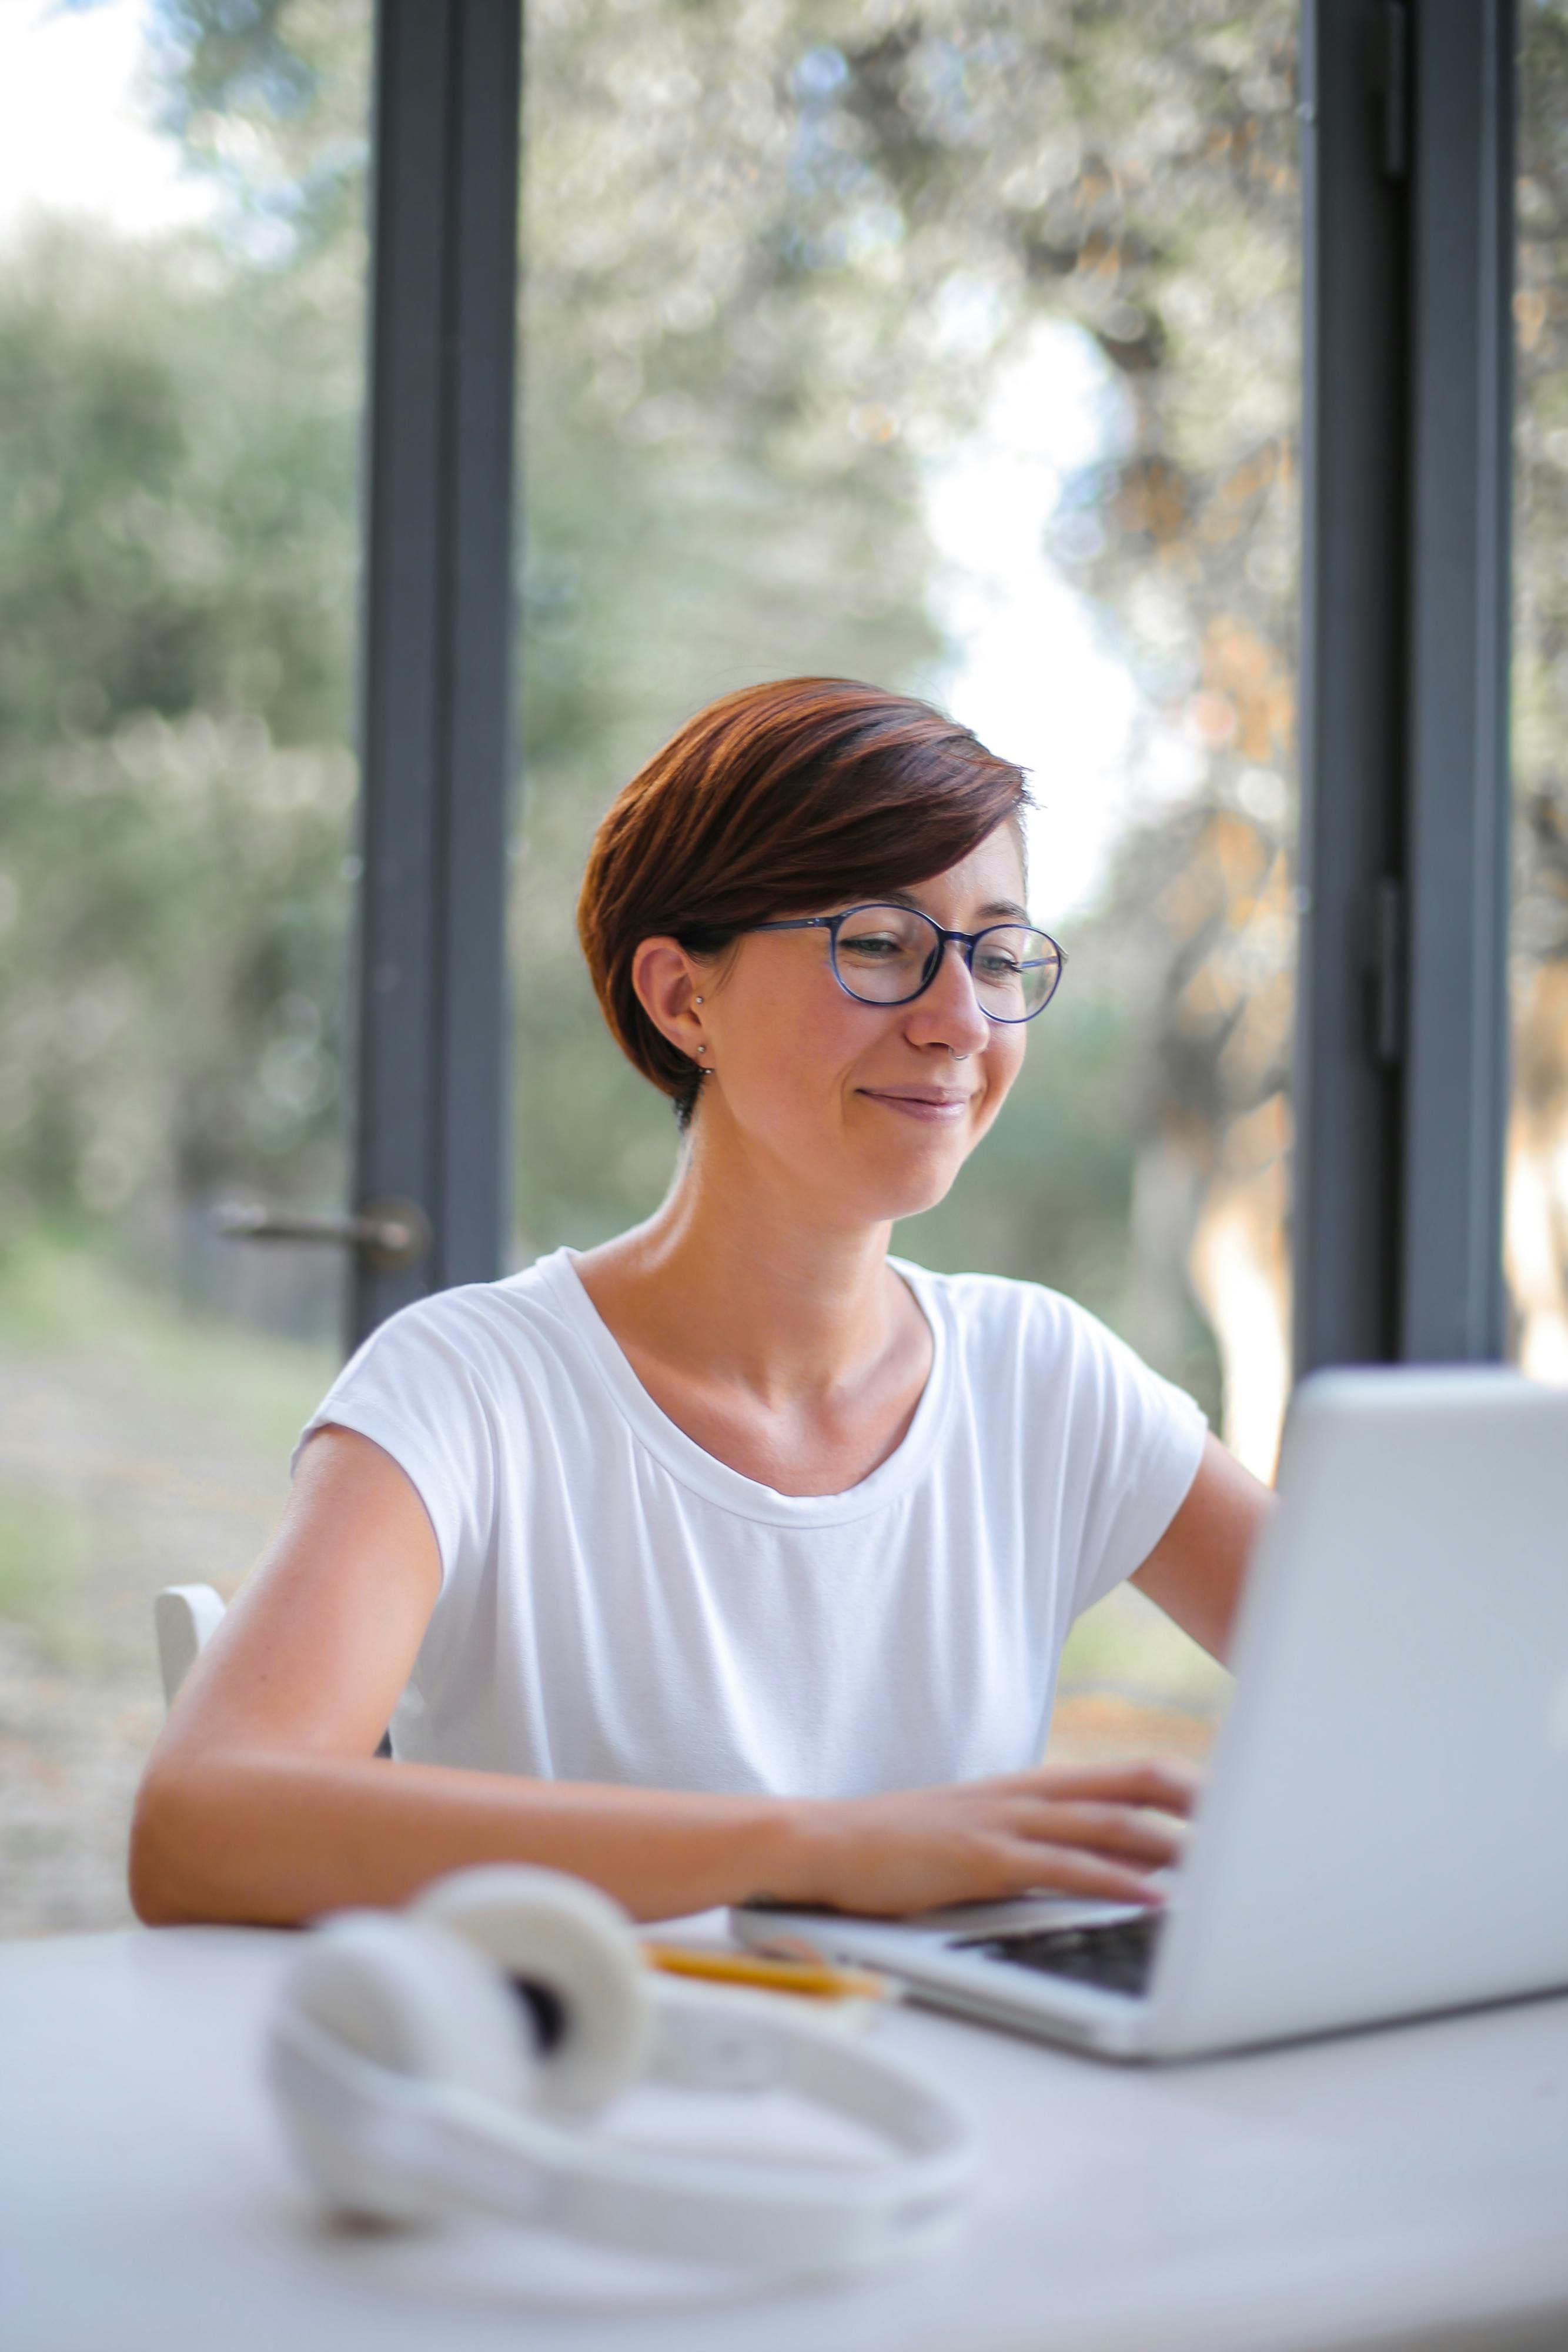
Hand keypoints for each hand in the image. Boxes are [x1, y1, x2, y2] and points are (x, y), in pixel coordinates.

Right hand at [783, 1760, 1199, 1918]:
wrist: (819, 1845)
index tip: (1236, 1803)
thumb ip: (1035, 1844)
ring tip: (1226, 1862)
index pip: (1123, 1774)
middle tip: (1257, 1821)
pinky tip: (1153, 1897)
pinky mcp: (979, 1858)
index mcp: (1028, 1789)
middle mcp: (1024, 1795)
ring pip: (1106, 1822)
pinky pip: (1061, 1866)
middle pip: (1131, 1783)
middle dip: (1198, 1802)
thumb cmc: (898, 1852)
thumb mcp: (978, 1837)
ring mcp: (1002, 1822)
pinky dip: (1114, 1880)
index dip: (1184, 1782)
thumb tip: (1096, 1868)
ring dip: (1172, 1843)